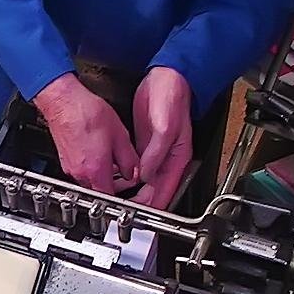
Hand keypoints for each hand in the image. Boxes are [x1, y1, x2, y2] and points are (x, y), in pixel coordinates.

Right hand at [34, 73, 138, 193]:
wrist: (64, 101)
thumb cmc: (87, 113)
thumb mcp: (120, 135)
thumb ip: (129, 159)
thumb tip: (134, 171)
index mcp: (96, 170)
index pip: (110, 197)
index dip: (122, 199)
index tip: (130, 195)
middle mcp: (80, 173)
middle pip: (100, 190)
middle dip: (114, 185)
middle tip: (125, 175)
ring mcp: (70, 167)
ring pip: (90, 180)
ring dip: (103, 174)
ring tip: (112, 158)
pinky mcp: (65, 159)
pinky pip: (81, 170)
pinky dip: (92, 166)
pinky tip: (98, 150)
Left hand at [131, 67, 192, 208]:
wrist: (166, 78)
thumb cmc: (172, 99)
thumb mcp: (165, 127)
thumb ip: (156, 153)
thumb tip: (145, 175)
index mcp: (177, 158)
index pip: (165, 192)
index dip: (152, 206)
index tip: (138, 215)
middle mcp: (167, 159)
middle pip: (153, 191)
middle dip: (139, 203)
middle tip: (122, 211)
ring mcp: (156, 153)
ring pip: (144, 181)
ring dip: (132, 191)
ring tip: (117, 200)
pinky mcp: (145, 144)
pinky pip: (136, 167)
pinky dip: (127, 176)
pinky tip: (117, 179)